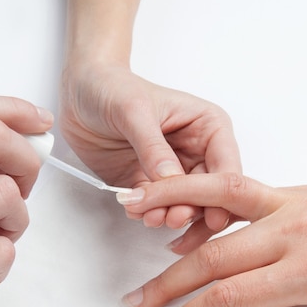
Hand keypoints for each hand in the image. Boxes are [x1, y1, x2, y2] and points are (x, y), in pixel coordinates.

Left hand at [59, 64, 240, 229]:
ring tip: (150, 217)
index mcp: (208, 127)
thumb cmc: (113, 88)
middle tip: (172, 218)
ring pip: (183, 205)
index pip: (226, 166)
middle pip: (208, 193)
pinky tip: (135, 211)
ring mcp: (173, 171)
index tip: (209, 212)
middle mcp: (197, 152)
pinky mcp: (149, 184)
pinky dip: (147, 214)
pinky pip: (155, 207)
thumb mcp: (134, 111)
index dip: (219, 192)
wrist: (80, 93)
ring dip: (168, 215)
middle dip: (191, 209)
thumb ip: (153, 146)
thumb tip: (170, 178)